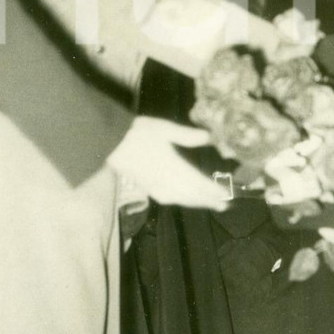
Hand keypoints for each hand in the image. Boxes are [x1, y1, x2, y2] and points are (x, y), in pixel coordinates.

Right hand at [108, 117, 229, 210]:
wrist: (108, 142)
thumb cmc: (135, 132)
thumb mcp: (162, 128)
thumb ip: (185, 135)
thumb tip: (208, 138)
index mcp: (170, 165)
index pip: (195, 181)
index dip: (210, 189)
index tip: (224, 194)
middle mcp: (164, 179)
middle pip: (189, 194)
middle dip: (206, 200)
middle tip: (223, 205)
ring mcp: (154, 185)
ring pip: (178, 198)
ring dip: (194, 202)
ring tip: (208, 204)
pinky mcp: (146, 186)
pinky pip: (167, 198)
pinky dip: (180, 201)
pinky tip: (182, 199)